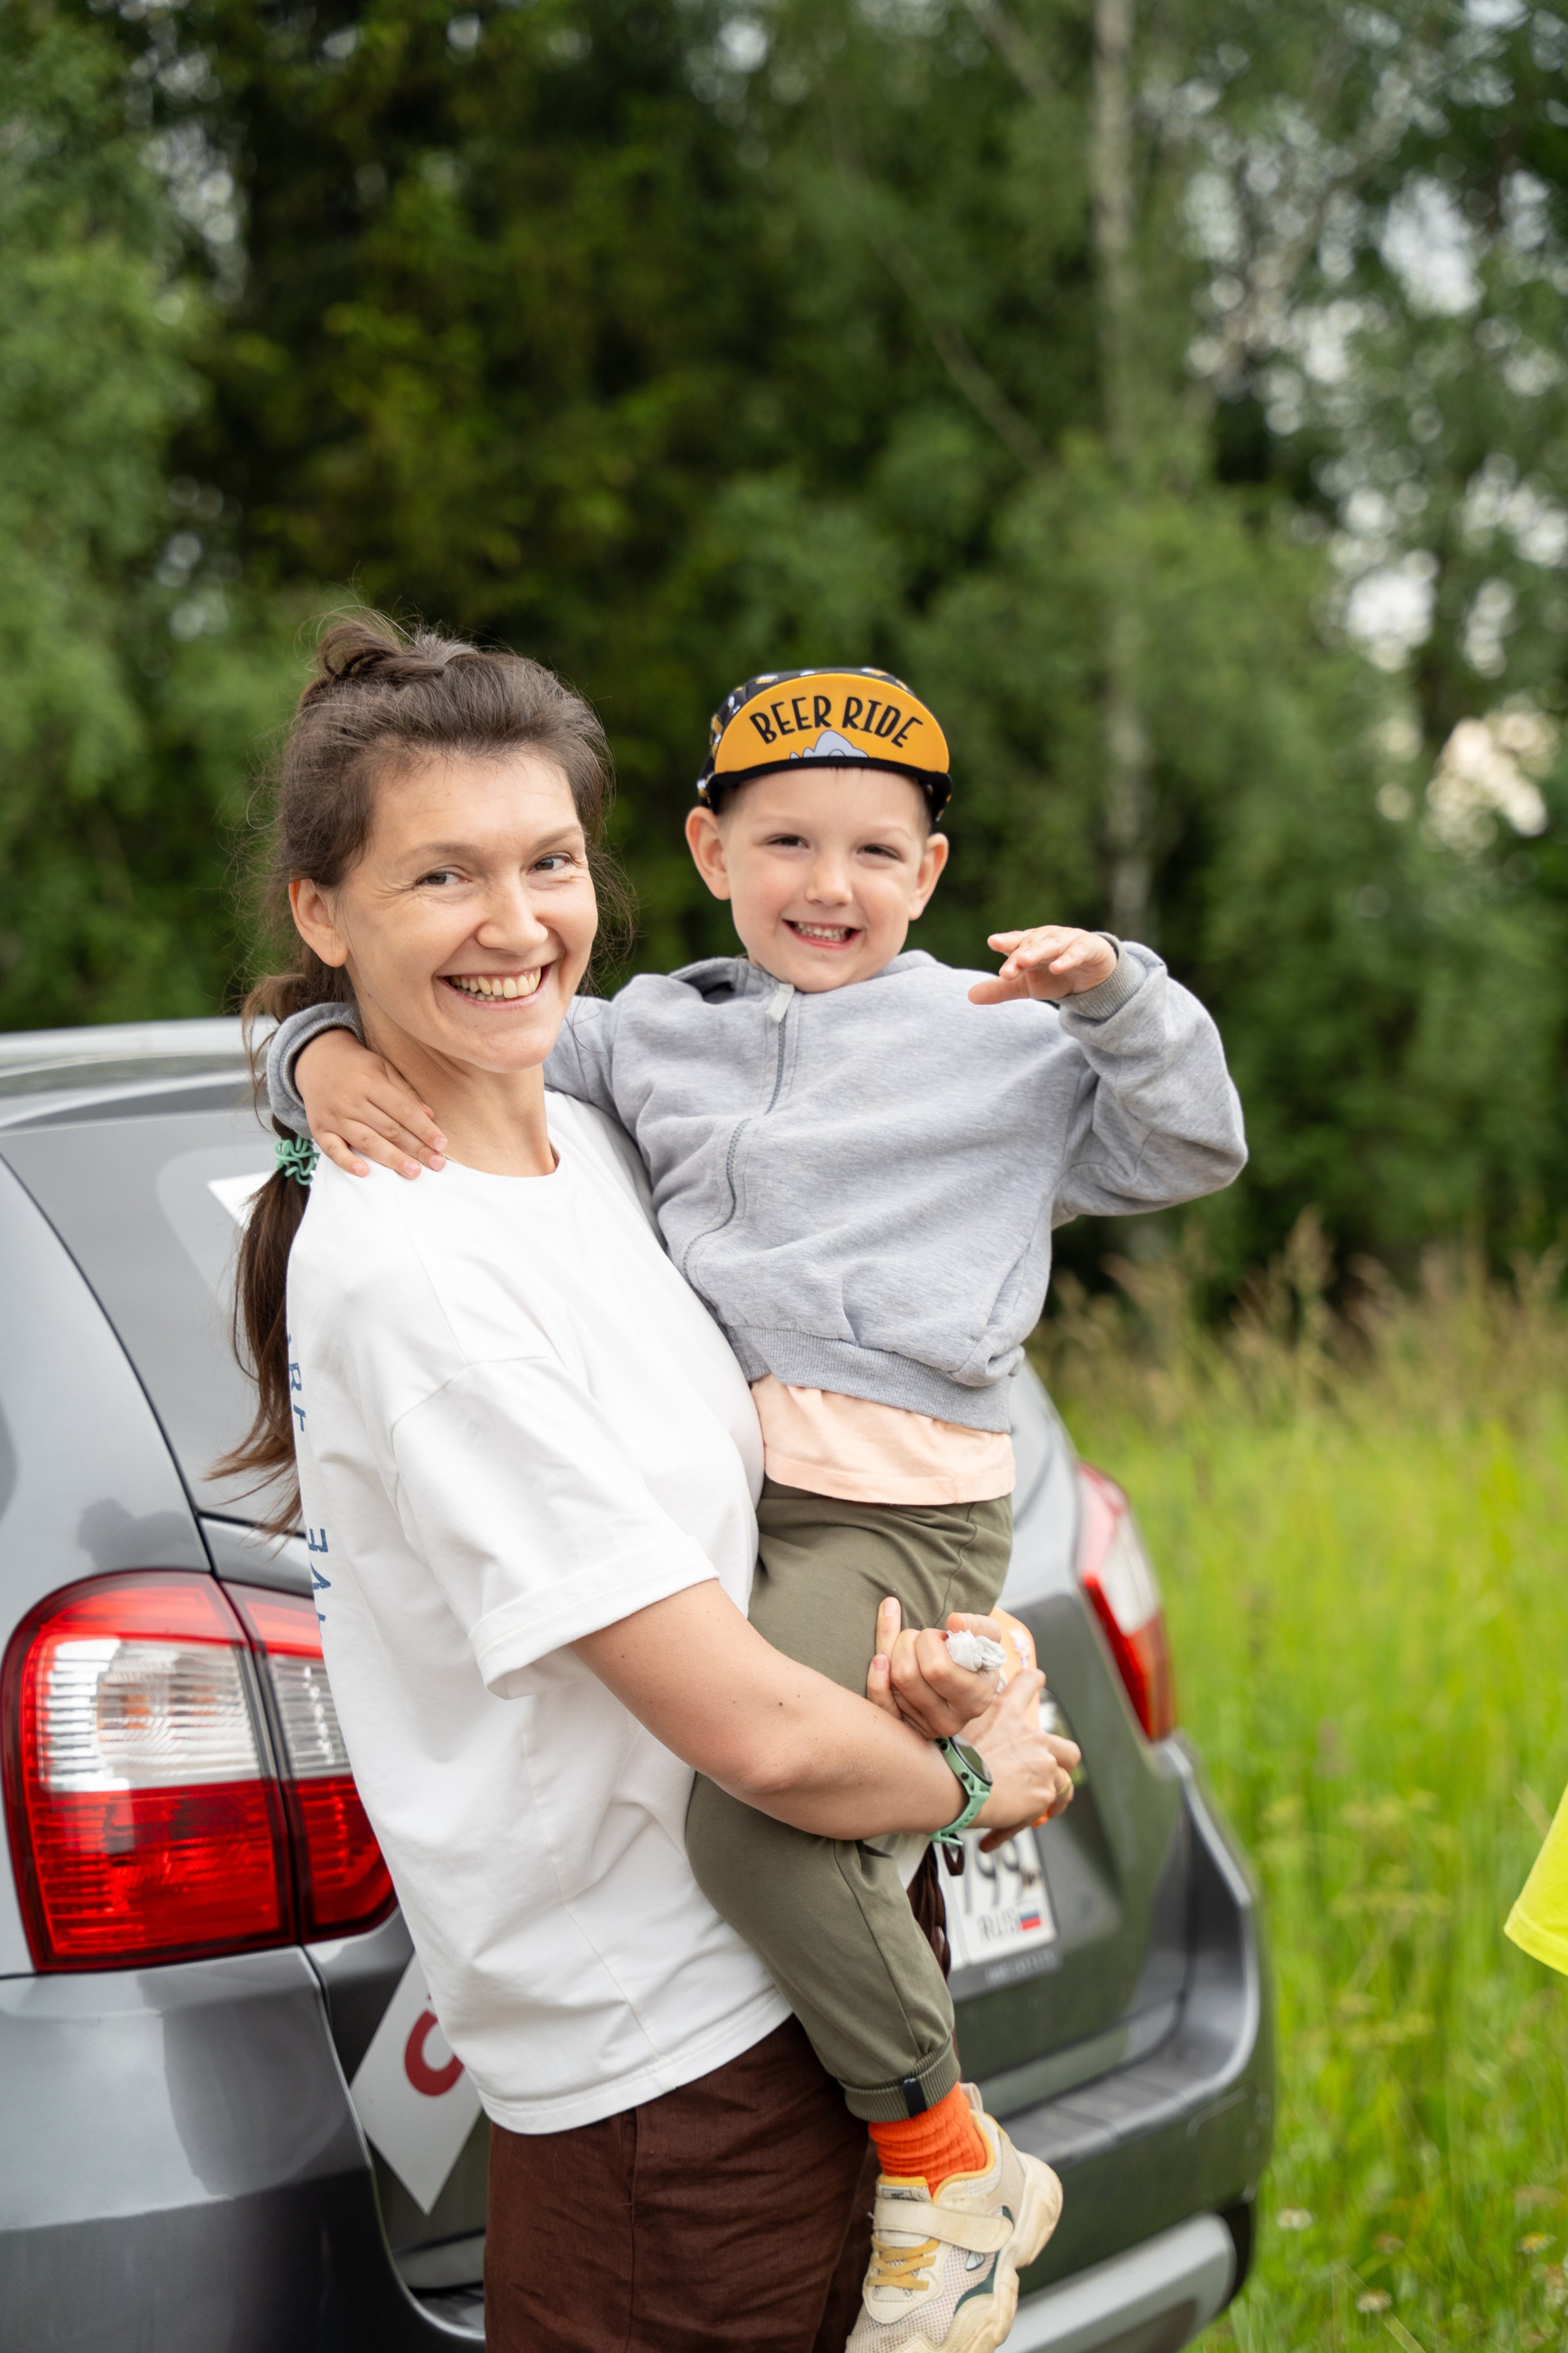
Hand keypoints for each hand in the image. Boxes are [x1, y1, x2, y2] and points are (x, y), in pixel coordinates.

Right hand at [297, 1027, 447, 1179]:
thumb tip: (429, 1115)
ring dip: (391, 1159)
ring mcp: (333, 1116)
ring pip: (366, 1141)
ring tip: (413, 1171)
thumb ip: (405, 1091)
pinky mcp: (319, 1129)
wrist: (316, 1059)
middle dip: (415, 1148)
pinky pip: (332, 1150)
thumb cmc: (357, 1067)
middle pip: (388, 1129)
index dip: (424, 1129)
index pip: (403, 1110)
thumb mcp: (383, 1067)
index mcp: (370, 1082)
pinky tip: (364, 1172)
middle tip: (436, 1164)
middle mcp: (351, 1100)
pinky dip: (347, 1162)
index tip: (442, 1144)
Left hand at [865, 1601, 1006, 1739]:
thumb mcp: (987, 1639)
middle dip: (907, 1641)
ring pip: (892, 1682)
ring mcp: (924, 1727)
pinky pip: (880, 1703)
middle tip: (921, 1637)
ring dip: (892, 1651)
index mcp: (974, 1699)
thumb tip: (954, 1622)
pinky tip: (880, 1659)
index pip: (936, 1668)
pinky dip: (875, 1676)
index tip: (940, 1635)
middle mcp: (949, 1721)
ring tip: (910, 1647)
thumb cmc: (976, 1657)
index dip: (930, 1641)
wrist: (968, 1685)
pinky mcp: (903, 1729)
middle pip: (906, 1674)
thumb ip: (977, 1626)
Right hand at [967, 1673, 1079, 1847]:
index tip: (1036, 1681)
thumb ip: (965, 1724)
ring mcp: (1043, 1766)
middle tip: (1046, 1773)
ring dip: (1049, 1799)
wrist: (950, 1782)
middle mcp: (1032, 1737)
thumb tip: (950, 1723)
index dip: (1034, 1682)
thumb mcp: (952, 1727)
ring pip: (1064, 1785)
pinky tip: (991, 1837)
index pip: (1029, 1682)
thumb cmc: (943, 1756)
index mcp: (1007, 1713)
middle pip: (1067, 1748)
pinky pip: (1038, 1813)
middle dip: (1062, 1763)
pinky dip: (1016, 1824)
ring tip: (1027, 1813)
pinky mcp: (1043, 1794)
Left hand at [968, 926, 1116, 1005]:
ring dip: (1039, 951)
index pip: (1016, 941)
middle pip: (1031, 944)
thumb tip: (970, 996)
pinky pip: (1077, 952)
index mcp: (1030, 943)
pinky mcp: (1089, 948)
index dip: (1006, 941)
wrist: (1092, 975)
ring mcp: (1068, 941)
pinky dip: (1068, 958)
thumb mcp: (1026, 985)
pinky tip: (1057, 967)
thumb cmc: (1053, 975)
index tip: (993, 942)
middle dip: (1020, 953)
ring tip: (1025, 961)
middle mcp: (1047, 938)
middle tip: (1009, 965)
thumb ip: (1001, 989)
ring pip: (1052, 944)